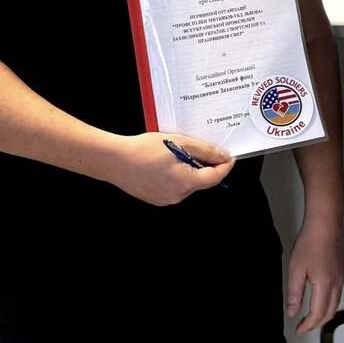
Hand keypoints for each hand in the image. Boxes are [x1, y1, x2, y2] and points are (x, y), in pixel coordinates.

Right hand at [106, 132, 233, 205]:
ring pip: (187, 184)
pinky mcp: (156, 198)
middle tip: (200, 149)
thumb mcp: (178, 143)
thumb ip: (204, 151)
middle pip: (201, 181)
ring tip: (176, 153)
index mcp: (184, 182)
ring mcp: (166, 199)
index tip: (229, 157)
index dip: (225, 166)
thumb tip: (222, 156)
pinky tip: (165, 162)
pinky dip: (176, 175)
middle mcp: (177, 195)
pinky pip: (174, 187)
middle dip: (205, 165)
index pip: (215, 177)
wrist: (114, 160)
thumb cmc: (142, 150)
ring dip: (189, 170)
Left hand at [286, 217, 343, 333]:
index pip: (318, 314)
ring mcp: (342, 277)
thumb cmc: (312, 240)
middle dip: (317, 323)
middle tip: (304, 326)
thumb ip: (294, 293)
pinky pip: (338, 293)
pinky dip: (329, 303)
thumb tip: (292, 311)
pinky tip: (320, 299)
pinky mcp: (342, 270)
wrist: (326, 222)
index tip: (299, 329)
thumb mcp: (296, 269)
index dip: (308, 325)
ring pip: (336, 304)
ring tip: (311, 316)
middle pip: (330, 312)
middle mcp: (337, 283)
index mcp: (325, 284)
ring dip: (324, 314)